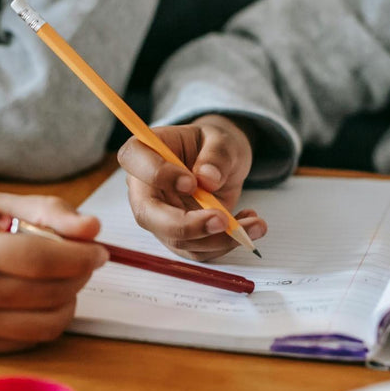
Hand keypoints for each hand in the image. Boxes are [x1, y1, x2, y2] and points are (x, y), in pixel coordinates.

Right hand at [0, 192, 106, 353]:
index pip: (38, 258)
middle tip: (85, 262)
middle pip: (45, 293)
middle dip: (79, 277)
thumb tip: (93, 229)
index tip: (100, 251)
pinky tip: (38, 299)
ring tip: (64, 280)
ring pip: (43, 323)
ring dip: (68, 301)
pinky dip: (46, 320)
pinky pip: (28, 339)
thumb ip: (49, 211)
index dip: (79, 257)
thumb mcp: (0, 202)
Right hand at [117, 114, 266, 260]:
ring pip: (177, 240)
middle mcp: (144, 188)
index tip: (191, 182)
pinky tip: (247, 225)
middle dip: (185, 225)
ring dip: (218, 239)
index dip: (158, 175)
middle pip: (147, 214)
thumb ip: (216, 154)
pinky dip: (226, 244)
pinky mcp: (179, 237)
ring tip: (255, 225)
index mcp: (145, 152)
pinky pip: (198, 251)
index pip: (134, 161)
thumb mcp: (221, 139)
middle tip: (222, 220)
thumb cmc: (213, 145)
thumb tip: (208, 179)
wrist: (222, 163)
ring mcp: (160, 217)